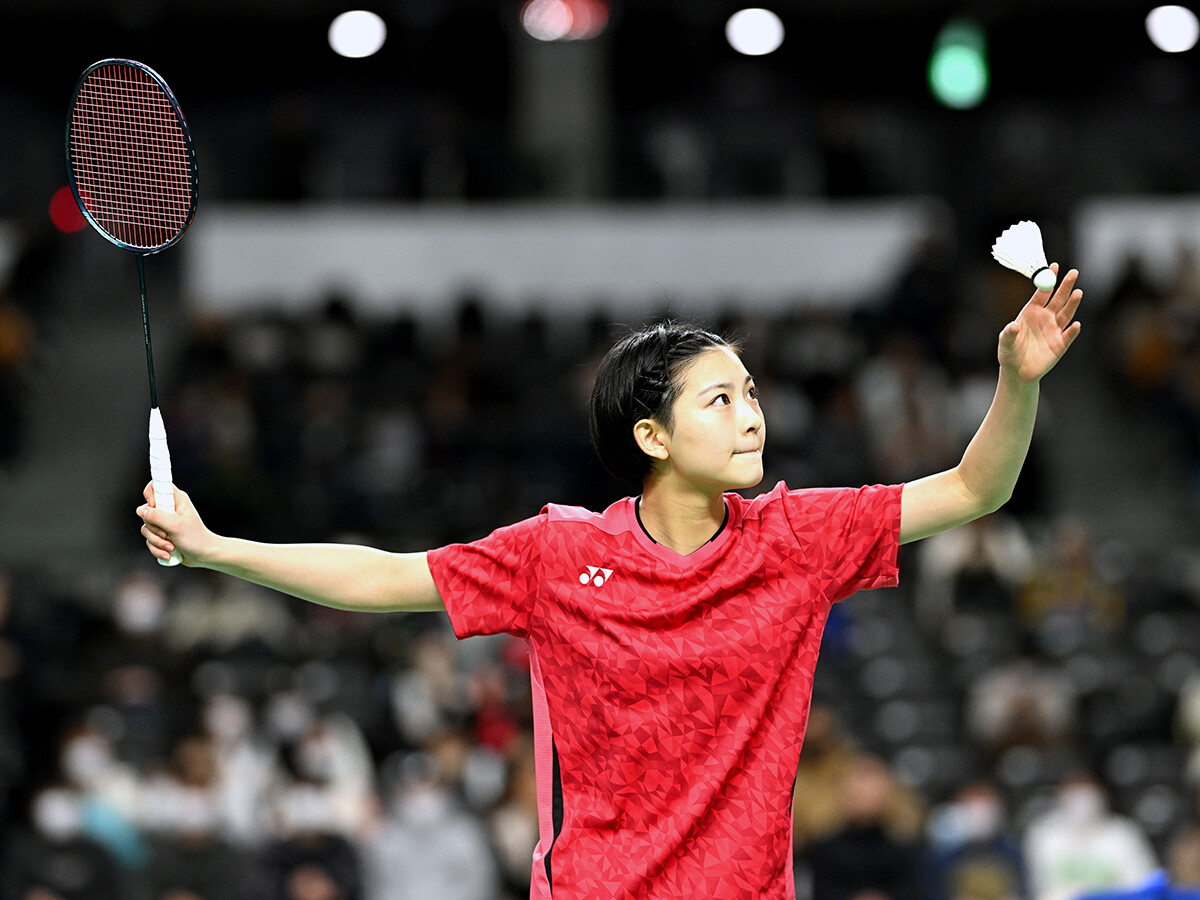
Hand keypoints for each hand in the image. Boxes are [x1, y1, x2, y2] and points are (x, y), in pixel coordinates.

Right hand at [137, 482, 213, 566]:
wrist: (203, 555)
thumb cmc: (196, 538)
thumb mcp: (176, 525)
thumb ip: (157, 516)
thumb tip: (140, 510)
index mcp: (176, 500)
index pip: (157, 486)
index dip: (150, 494)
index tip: (153, 505)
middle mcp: (169, 509)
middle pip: (146, 511)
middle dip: (154, 528)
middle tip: (167, 534)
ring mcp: (164, 522)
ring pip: (146, 528)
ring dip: (157, 541)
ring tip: (171, 546)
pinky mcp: (161, 535)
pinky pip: (149, 540)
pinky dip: (157, 548)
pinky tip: (169, 553)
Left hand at [998, 264, 1082, 382]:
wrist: (1017, 373)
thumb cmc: (1009, 354)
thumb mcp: (1005, 343)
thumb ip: (1008, 334)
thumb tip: (1013, 326)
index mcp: (1031, 312)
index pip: (1042, 293)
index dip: (1047, 280)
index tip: (1054, 266)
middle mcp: (1046, 318)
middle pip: (1058, 299)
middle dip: (1065, 286)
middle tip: (1073, 272)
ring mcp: (1055, 330)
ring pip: (1066, 314)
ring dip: (1072, 304)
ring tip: (1078, 293)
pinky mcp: (1061, 345)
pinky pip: (1068, 335)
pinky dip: (1072, 331)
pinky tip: (1075, 325)